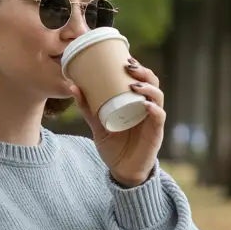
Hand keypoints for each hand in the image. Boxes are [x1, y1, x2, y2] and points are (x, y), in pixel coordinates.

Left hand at [67, 57, 164, 186]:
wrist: (122, 172)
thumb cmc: (114, 146)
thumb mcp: (97, 124)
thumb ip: (88, 108)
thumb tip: (72, 86)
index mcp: (136, 103)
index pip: (142, 79)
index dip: (137, 66)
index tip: (125, 57)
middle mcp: (148, 108)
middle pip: (153, 83)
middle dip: (143, 72)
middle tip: (128, 66)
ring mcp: (153, 120)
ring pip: (158, 97)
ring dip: (148, 87)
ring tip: (133, 84)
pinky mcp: (156, 134)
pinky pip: (158, 118)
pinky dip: (153, 110)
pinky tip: (145, 105)